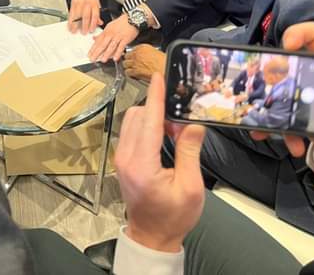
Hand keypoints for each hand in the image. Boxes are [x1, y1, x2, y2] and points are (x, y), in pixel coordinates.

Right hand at [68, 0, 101, 34]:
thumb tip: (100, 23)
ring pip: (77, 16)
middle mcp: (87, 4)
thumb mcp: (96, 4)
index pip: (94, 15)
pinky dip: (70, 21)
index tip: (91, 30)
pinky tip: (70, 26)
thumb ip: (98, 14)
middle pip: (86, 16)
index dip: (93, 24)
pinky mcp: (73, 5)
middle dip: (84, 26)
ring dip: (75, 25)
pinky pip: (71, 14)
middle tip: (84, 32)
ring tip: (75, 31)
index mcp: (94, 4)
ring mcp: (79, 4)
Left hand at [88, 14, 137, 62]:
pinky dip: (118, 53)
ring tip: (103, 60)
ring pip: (111, 46)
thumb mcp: (109, 26)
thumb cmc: (121, 23)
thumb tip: (94, 38)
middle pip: (102, 44)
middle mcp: (111, 34)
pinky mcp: (125, 39)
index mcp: (106, 31)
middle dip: (97, 52)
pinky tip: (115, 58)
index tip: (89, 54)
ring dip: (106, 54)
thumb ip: (102, 34)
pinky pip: (121, 47)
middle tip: (92, 59)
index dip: (93, 48)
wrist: (132, 18)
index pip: (98, 41)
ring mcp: (118, 37)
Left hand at [114, 73, 205, 251]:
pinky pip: (131, 132)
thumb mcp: (190, 186)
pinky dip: (146, 126)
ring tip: (174, 128)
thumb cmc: (173, 216)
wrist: (152, 236)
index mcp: (142, 164)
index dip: (154, 97)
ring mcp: (120, 158)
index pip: (148, 121)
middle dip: (157, 108)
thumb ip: (189, 151)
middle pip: (138, 116)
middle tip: (180, 115)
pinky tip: (163, 136)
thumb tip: (192, 124)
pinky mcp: (122, 160)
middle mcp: (125, 157)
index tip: (158, 77)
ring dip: (151, 117)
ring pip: (132, 122)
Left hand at [123, 44, 165, 80]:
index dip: (133, 55)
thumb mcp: (155, 52)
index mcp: (142, 47)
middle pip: (127, 56)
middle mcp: (137, 54)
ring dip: (128, 67)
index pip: (132, 49)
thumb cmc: (164, 62)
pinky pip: (127, 72)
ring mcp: (135, 62)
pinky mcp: (135, 71)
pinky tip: (134, 75)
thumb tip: (144, 57)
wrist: (165, 70)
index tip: (134, 57)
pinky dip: (130, 74)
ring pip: (125, 64)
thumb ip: (146, 53)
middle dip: (129, 60)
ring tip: (132, 69)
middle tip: (132, 64)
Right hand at [251, 22, 313, 170]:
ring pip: (276, 90)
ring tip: (264, 120)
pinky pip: (278, 117)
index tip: (287, 46)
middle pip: (287, 61)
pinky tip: (289, 143)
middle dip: (270, 71)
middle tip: (265, 85)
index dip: (298, 33)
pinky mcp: (296, 116)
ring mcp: (304, 96)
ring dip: (266, 104)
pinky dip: (276, 131)